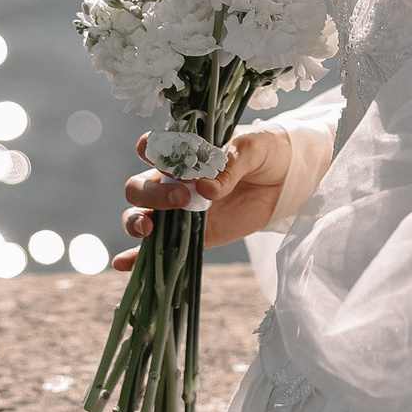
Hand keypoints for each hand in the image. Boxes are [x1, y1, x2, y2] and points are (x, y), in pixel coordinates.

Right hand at [113, 126, 291, 271]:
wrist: (288, 178)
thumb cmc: (265, 152)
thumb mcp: (250, 149)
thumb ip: (227, 166)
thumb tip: (205, 189)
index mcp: (183, 151)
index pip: (151, 148)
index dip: (149, 151)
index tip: (163, 157)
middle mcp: (174, 180)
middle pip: (139, 186)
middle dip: (151, 193)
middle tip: (182, 197)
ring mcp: (180, 210)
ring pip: (141, 214)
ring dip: (136, 220)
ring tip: (149, 228)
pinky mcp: (195, 234)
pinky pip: (162, 247)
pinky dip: (137, 257)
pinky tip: (124, 263)